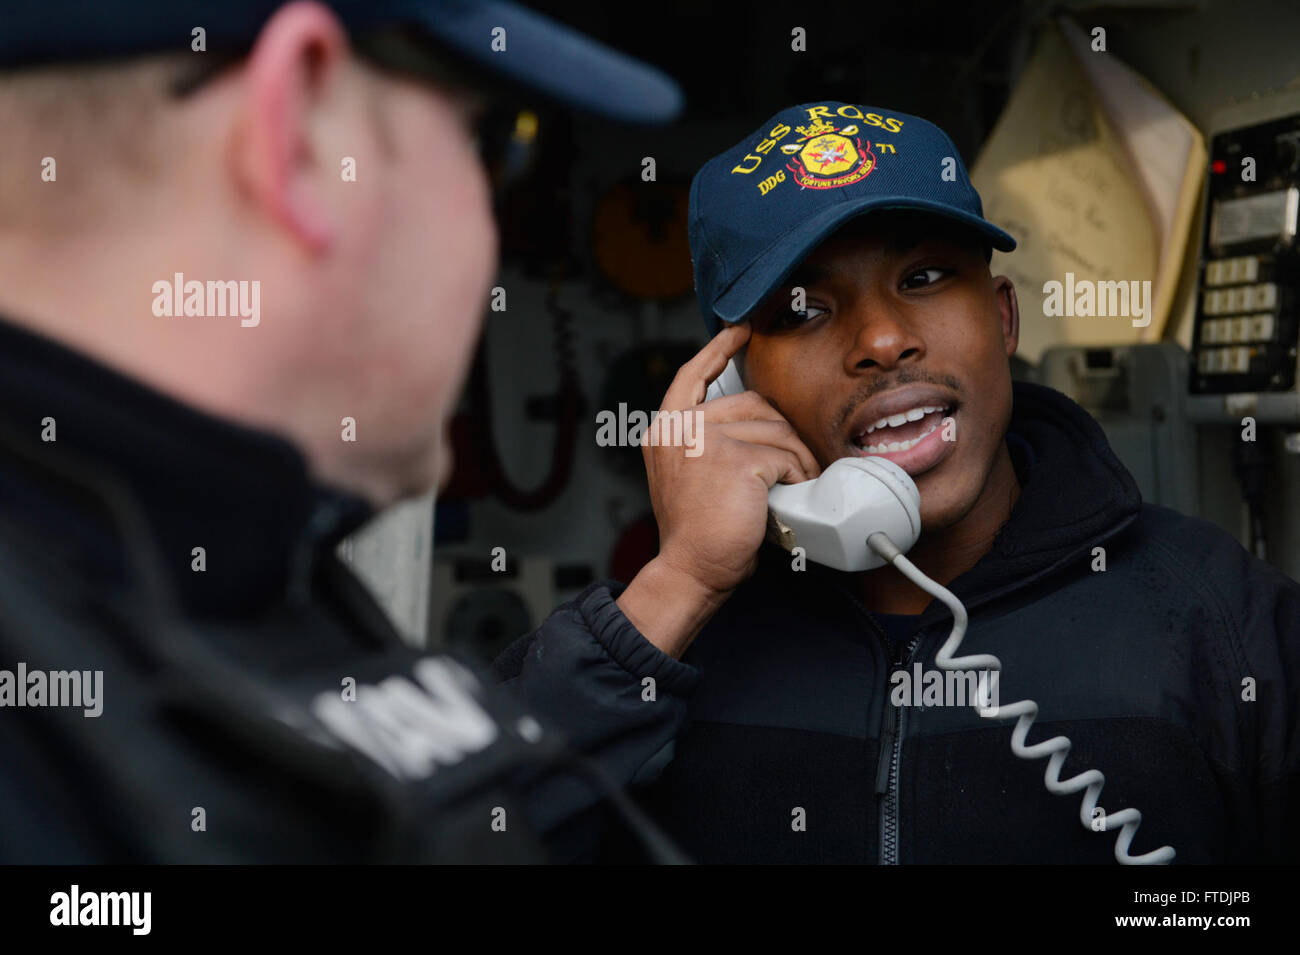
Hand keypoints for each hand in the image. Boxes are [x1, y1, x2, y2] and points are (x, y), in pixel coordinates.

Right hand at [616, 323, 820, 656]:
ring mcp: (705, 441)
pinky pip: (786, 454)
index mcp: (665, 430)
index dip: (719, 350)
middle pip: (751, 403)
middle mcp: (680, 428)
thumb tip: (753, 420)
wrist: (690, 569)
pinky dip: (797, 474)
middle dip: (780, 431)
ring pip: (775, 430)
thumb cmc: (696, 532)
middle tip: (791, 463)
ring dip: (795, 458)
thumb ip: (703, 442)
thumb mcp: (686, 475)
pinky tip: (791, 492)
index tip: (741, 328)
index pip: (692, 375)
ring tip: (793, 484)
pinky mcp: (735, 459)